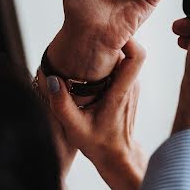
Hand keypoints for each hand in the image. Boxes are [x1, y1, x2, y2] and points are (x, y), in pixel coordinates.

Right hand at [44, 40, 146, 189]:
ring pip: (121, 58)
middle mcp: (130, 85)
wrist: (116, 154)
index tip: (105, 36)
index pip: (137, 56)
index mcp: (121, 91)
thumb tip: (52, 80)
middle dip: (109, 43)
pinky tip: (85, 69)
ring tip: (82, 53)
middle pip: (127, 51)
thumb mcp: (74, 127)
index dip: (127, 40)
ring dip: (105, 53)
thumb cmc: (97, 142)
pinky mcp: (127, 88)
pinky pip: (118, 67)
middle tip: (85, 40)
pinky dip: (104, 64)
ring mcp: (130, 86)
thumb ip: (61, 104)